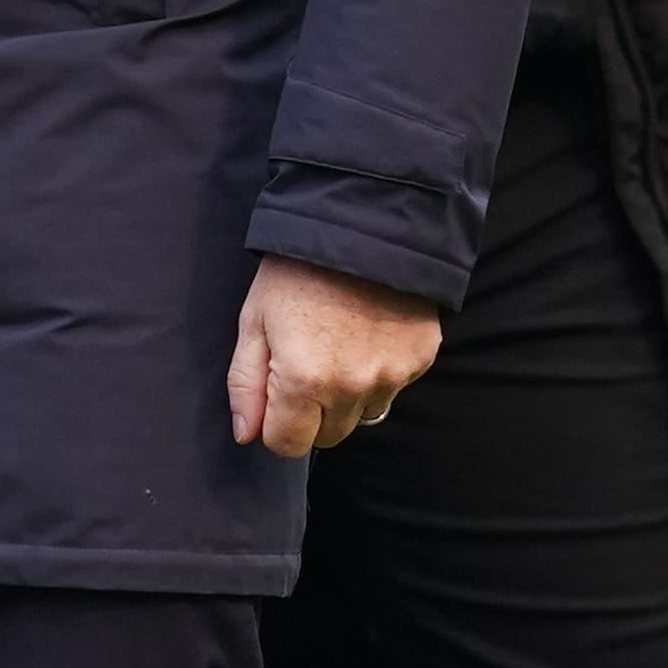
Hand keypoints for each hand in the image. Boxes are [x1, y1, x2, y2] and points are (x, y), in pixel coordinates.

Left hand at [230, 256, 441, 456]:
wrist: (363, 222)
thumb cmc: (297, 269)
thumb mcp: (254, 320)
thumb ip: (246, 384)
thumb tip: (246, 434)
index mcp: (305, 380)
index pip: (288, 445)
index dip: (275, 425)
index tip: (275, 394)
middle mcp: (353, 387)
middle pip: (328, 437)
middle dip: (311, 415)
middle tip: (306, 364)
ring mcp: (393, 375)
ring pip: (363, 415)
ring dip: (348, 395)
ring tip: (339, 345)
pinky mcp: (420, 358)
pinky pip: (394, 387)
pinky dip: (379, 371)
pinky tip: (368, 332)